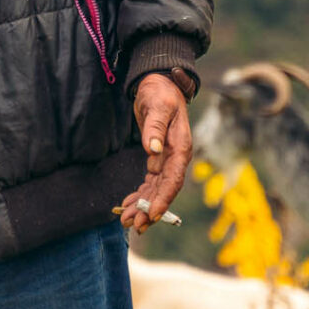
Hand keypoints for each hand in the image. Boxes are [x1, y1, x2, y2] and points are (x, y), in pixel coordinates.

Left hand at [119, 72, 193, 233]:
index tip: (152, 215)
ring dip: (143, 206)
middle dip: (150, 209)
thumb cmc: (159, 92)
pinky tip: (129, 205)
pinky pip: (150, 182)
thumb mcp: (157, 105)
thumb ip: (155, 127)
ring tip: (128, 221)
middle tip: (134, 225)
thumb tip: (153, 149)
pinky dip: (140, 194)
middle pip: (164, 190)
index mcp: (180, 147)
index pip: (173, 179)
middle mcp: (176, 157)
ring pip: (156, 189)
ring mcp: (167, 159)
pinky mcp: (157, 158)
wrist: (158, 83)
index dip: (163, 199)